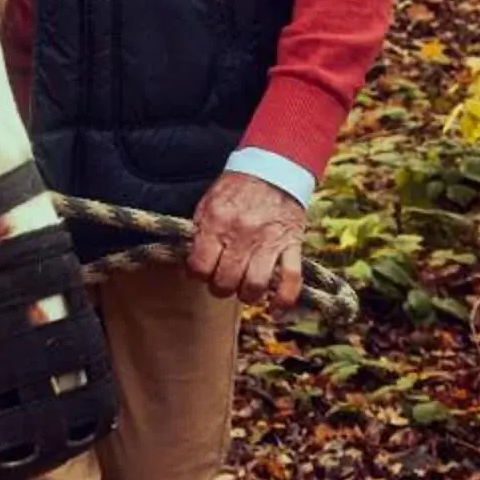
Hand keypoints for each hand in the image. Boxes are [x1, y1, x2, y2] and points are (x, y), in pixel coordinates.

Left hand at [186, 171, 307, 307]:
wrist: (275, 168)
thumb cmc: (237, 188)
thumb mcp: (209, 202)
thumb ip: (199, 232)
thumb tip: (187, 262)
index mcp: (217, 222)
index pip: (200, 266)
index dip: (198, 273)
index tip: (201, 270)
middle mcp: (242, 234)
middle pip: (226, 282)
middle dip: (221, 288)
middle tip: (223, 281)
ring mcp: (269, 242)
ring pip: (255, 286)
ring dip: (247, 295)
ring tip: (244, 289)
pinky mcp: (292, 245)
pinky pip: (291, 281)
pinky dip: (283, 301)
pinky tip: (275, 311)